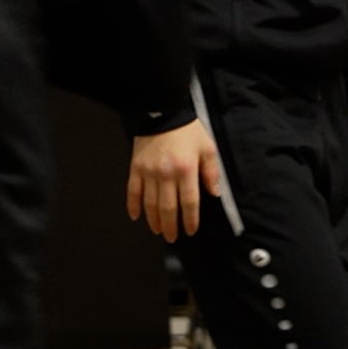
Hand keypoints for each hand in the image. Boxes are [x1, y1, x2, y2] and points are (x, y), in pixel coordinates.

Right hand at [128, 120, 222, 241]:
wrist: (161, 111)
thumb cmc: (186, 129)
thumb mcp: (207, 147)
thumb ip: (212, 171)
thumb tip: (214, 193)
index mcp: (186, 169)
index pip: (189, 202)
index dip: (190, 219)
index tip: (190, 230)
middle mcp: (166, 174)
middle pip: (168, 207)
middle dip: (170, 226)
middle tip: (172, 237)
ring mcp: (148, 172)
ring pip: (150, 203)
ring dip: (154, 220)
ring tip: (157, 230)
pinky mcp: (135, 167)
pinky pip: (133, 191)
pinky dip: (133, 205)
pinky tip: (135, 216)